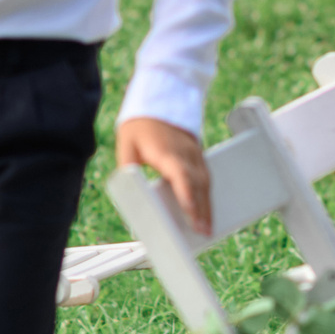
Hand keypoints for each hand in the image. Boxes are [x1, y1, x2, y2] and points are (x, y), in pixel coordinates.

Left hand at [118, 116, 212, 235]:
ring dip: (208, 206)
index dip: (188, 197)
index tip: (192, 216)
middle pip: (198, 184)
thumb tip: (130, 191)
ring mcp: (195, 154)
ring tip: (207, 229)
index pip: (181, 176)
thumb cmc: (139, 127)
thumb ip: (128, 168)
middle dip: (202, 209)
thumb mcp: (127, 146)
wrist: (159, 100)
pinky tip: (206, 212)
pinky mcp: (198, 156)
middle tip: (203, 232)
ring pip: (206, 182)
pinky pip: (206, 178)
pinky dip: (207, 196)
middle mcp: (185, 153)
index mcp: (166, 151)